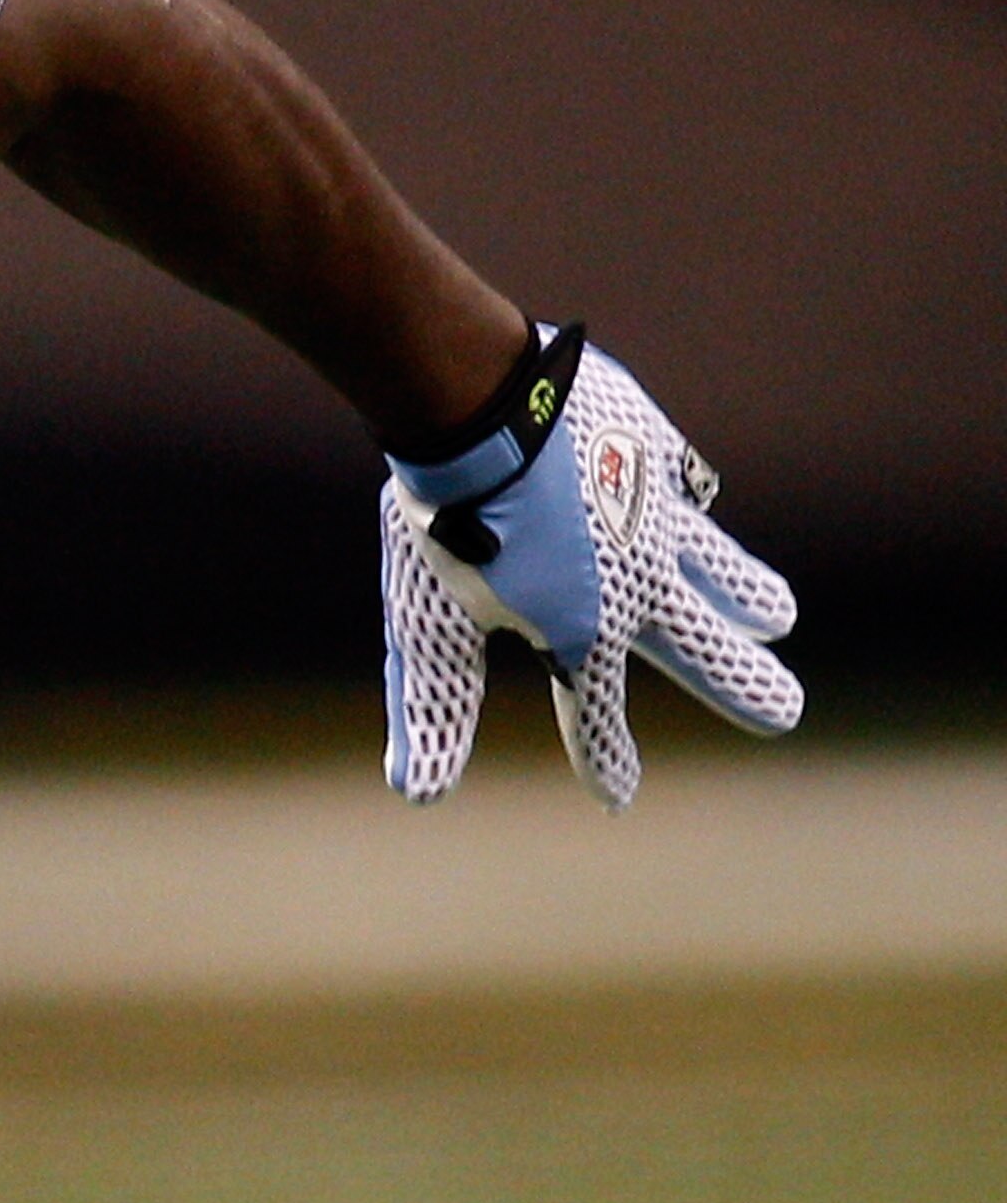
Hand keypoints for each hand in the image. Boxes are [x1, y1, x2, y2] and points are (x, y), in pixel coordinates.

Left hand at [381, 330, 801, 809]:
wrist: (479, 406)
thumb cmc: (446, 523)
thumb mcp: (430, 625)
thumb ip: (436, 707)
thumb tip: (419, 795)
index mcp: (580, 633)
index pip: (595, 714)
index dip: (605, 759)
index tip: (617, 795)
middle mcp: (636, 583)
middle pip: (705, 650)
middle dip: (744, 687)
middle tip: (783, 713)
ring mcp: (656, 515)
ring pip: (721, 566)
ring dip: (747, 592)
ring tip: (775, 615)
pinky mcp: (654, 450)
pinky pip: (684, 482)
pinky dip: (689, 498)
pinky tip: (696, 499)